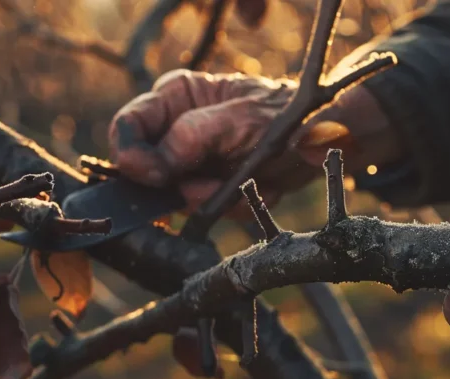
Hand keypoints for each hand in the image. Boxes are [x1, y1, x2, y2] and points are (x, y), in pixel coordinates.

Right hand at [108, 69, 396, 216]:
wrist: (322, 142)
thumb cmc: (285, 116)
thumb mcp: (241, 120)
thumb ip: (193, 136)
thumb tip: (154, 165)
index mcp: (175, 97)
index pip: (127, 126)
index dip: (131, 156)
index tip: (157, 177)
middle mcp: (174, 128)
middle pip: (143, 168)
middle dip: (181, 184)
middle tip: (213, 186)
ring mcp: (190, 161)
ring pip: (175, 196)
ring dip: (214, 197)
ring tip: (248, 181)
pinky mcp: (208, 188)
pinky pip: (202, 210)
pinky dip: (232, 205)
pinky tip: (257, 188)